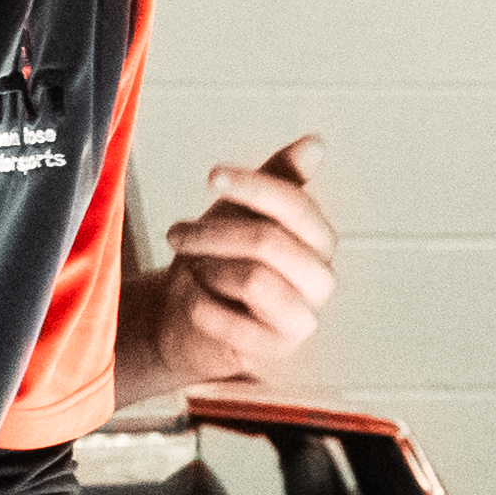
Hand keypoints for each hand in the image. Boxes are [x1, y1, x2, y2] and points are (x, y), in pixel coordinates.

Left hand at [114, 133, 337, 406]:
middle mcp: (319, 279)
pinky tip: (193, 303)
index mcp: (318, 241)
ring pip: (254, 279)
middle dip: (213, 233)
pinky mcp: (275, 350)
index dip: (253, 186)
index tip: (211, 175)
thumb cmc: (217, 261)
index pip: (296, 206)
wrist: (185, 319)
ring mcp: (302, 318)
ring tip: (190, 269)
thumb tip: (315, 144)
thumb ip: (279, 180)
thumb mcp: (240, 212)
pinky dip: (200, 307)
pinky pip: (231, 322)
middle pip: (270, 242)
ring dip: (207, 269)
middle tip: (176, 233)